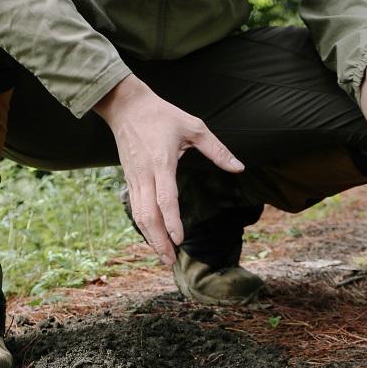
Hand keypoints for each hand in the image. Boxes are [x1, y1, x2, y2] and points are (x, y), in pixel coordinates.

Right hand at [94, 75, 244, 264]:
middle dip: (158, 241)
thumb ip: (217, 150)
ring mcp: (134, 178)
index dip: (172, 222)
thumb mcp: (194, 127)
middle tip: (170, 261)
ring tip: (163, 257)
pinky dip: (144, 226)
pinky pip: (135, 208)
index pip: (165, 199)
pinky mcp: (129, 179)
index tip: (180, 240)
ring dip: (150, 238)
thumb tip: (239, 168)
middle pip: (148, 215)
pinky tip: (153, 238)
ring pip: (139, 215)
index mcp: (162, 162)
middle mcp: (145, 174)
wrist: (126, 106)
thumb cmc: (163, 115)